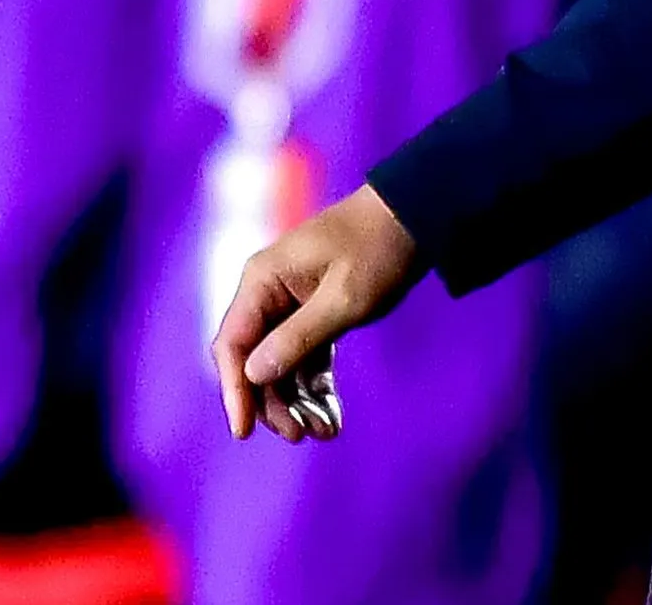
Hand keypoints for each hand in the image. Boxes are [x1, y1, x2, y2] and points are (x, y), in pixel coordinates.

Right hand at [210, 185, 423, 441]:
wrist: (418, 215)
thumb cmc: (379, 249)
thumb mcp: (344, 298)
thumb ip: (298, 337)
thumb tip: (254, 375)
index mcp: (262, 280)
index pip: (233, 344)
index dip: (235, 390)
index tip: (244, 431)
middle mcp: (268, 292)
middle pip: (253, 360)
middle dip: (272, 402)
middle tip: (299, 435)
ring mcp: (290, 302)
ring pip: (280, 364)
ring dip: (296, 401)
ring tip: (324, 431)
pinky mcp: (314, 312)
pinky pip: (305, 357)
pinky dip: (315, 386)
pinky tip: (331, 416)